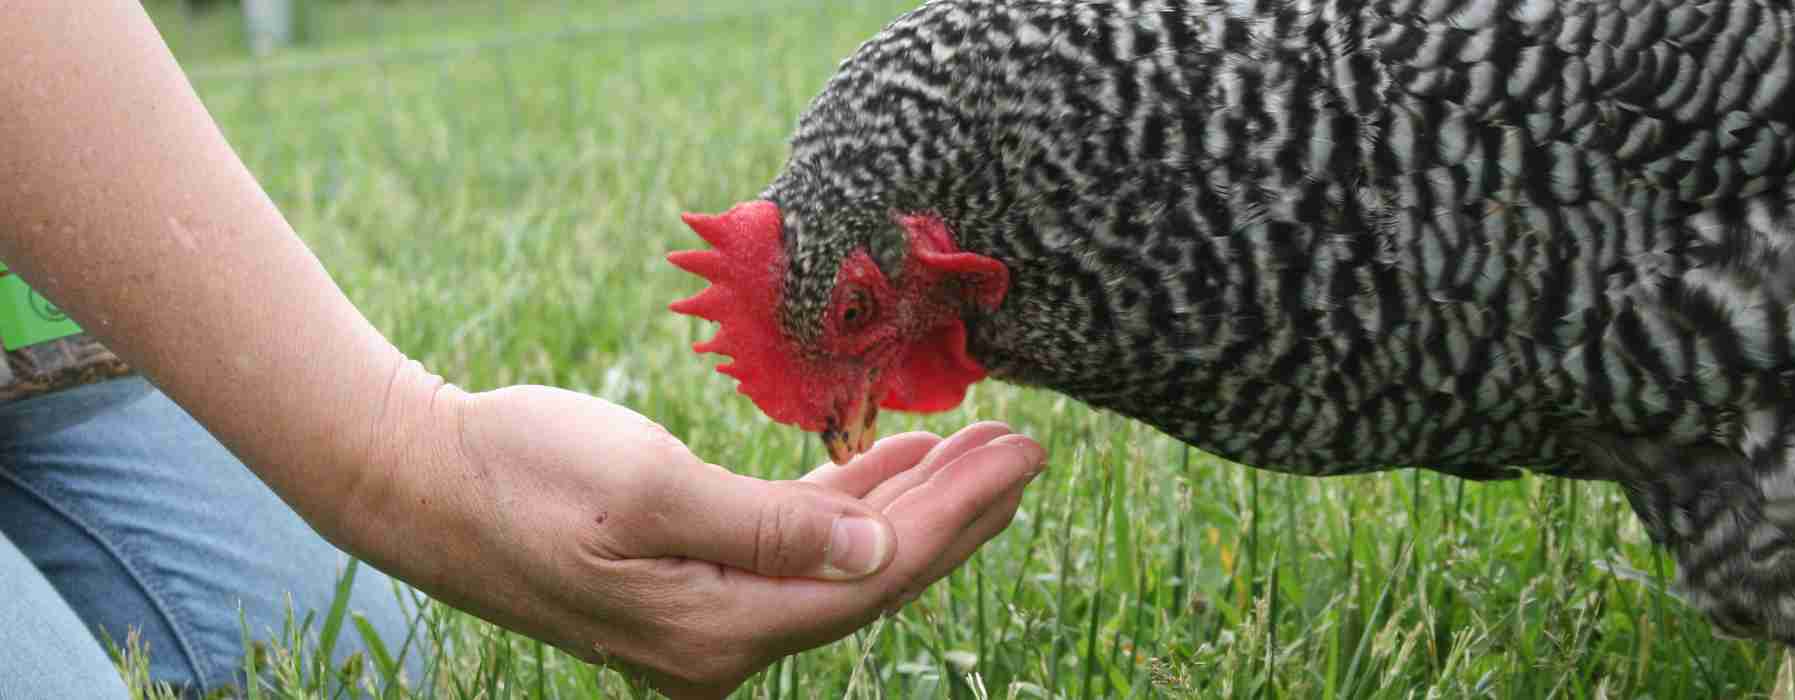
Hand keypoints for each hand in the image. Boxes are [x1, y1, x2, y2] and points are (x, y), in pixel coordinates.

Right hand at [354, 384, 1044, 699]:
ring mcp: (707, 614)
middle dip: (956, 512)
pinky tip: (891, 462)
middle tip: (1029, 449)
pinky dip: (847, 502)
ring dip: (910, 502)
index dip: (957, 515)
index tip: (1024, 456)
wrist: (415, 478)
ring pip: (841, 559)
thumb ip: (767, 526)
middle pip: (873, 577)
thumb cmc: (519, 471)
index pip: (875, 574)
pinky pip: (795, 545)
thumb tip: (875, 552)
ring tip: (981, 448)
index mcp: (719, 628)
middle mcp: (724, 641)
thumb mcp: (644, 488)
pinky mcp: (690, 578)